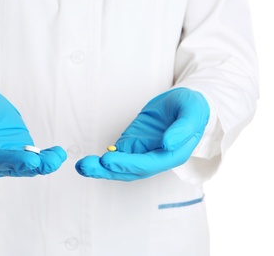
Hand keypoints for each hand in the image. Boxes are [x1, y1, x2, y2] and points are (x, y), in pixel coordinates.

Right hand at [0, 87, 66, 176]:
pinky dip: (47, 157)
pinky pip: (34, 159)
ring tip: (58, 157)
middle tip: (52, 162)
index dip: (14, 161)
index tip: (32, 161)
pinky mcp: (19, 154)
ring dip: (44, 164)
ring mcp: (7, 160)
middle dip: (34, 166)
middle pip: (14, 167)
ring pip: (27, 166)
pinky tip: (59, 154)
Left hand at [76, 88, 209, 180]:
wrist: (183, 102)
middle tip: (85, 166)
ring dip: (101, 168)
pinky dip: (102, 160)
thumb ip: (182, 129)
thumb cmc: (192, 108)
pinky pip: (116, 155)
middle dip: (107, 170)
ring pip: (120, 165)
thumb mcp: (191, 112)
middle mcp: (156, 157)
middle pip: (130, 170)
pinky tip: (88, 161)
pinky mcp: (133, 144)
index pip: (148, 164)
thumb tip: (168, 145)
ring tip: (81, 166)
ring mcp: (143, 151)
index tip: (108, 159)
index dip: (128, 164)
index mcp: (172, 154)